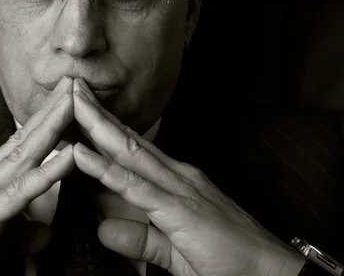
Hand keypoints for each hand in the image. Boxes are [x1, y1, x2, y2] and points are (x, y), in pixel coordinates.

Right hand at [0, 77, 75, 275]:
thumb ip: (18, 235)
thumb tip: (46, 235)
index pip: (17, 149)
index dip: (42, 125)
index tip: (64, 103)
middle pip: (23, 141)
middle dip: (51, 111)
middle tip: (74, 81)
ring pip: (24, 156)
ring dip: (52, 126)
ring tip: (74, 98)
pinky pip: (19, 194)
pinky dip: (47, 173)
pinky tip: (70, 155)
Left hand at [71, 78, 304, 275]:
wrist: (273, 274)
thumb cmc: (229, 260)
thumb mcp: (174, 248)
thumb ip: (141, 237)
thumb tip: (104, 229)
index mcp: (176, 182)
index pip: (133, 150)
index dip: (106, 129)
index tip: (81, 110)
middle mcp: (177, 177)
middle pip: (127, 141)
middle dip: (97, 114)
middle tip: (70, 86)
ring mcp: (179, 189)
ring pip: (128, 153)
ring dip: (96, 127)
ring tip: (70, 102)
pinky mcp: (180, 211)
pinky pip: (136, 188)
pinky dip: (106, 169)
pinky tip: (82, 153)